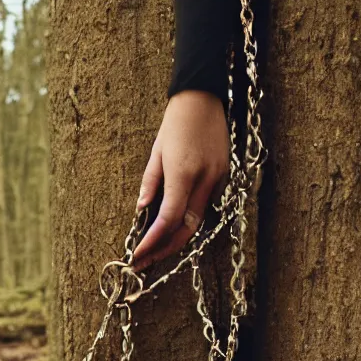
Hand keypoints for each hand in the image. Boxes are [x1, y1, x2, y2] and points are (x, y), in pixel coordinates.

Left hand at [132, 90, 229, 270]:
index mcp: (183, 173)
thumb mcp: (156, 152)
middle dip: (165, 249)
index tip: (138, 254)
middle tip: (145, 261)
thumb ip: (150, 183)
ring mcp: (217, 179)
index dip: (153, 240)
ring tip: (155, 250)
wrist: (204, 98)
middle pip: (186, 228)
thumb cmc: (176, 122)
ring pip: (197, 221)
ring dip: (177, 239)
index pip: (168, 218)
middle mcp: (204, 180)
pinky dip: (189, 220)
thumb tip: (142, 211)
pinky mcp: (223, 177)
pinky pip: (205, 206)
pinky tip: (173, 228)